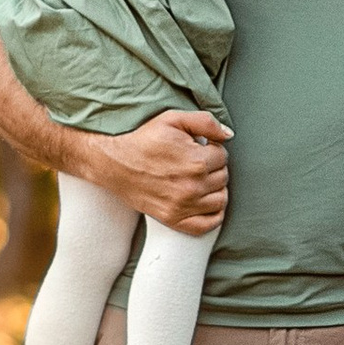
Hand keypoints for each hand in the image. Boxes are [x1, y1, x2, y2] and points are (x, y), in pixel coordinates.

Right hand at [84, 109, 231, 232]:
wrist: (115, 164)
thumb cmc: (144, 140)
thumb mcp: (172, 119)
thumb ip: (205, 122)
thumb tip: (228, 135)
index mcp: (196, 161)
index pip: (223, 157)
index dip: (213, 150)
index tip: (200, 149)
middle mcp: (193, 187)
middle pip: (223, 178)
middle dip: (214, 168)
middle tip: (196, 163)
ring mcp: (183, 206)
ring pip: (220, 200)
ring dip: (215, 189)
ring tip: (200, 180)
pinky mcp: (174, 219)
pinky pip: (208, 224)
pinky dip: (212, 214)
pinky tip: (205, 201)